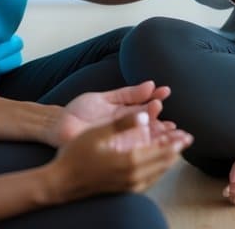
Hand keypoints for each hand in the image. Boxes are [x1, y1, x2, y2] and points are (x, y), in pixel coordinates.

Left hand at [48, 80, 172, 147]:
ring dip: (158, 137)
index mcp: (126, 112)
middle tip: (175, 122)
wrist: (59, 126)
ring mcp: (119, 139)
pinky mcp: (112, 150)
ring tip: (169, 130)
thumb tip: (150, 84)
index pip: (147, 106)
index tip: (166, 91)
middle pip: (150, 126)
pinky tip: (151, 143)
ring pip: (144, 140)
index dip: (157, 99)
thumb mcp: (106, 97)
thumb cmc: (80, 110)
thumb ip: (128, 93)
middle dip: (165, 125)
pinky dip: (143, 147)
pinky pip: (130, 150)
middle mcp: (126, 127)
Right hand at [50, 111, 192, 199]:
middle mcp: (133, 175)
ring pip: (157, 172)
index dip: (175, 141)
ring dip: (169, 160)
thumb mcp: (100, 132)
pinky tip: (158, 165)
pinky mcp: (124, 189)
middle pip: (163, 162)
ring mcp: (129, 185)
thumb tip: (146, 115)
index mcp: (130, 160)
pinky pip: (148, 180)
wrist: (62, 182)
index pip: (161, 151)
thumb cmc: (77, 154)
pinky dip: (157, 169)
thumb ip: (124, 123)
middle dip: (176, 150)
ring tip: (177, 150)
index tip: (186, 134)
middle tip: (188, 139)